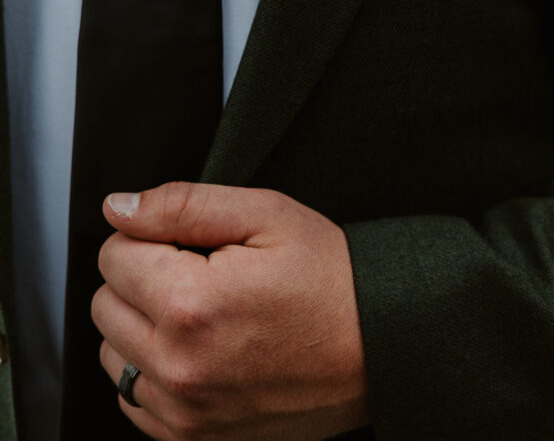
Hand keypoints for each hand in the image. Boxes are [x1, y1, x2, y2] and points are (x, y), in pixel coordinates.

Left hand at [92, 182, 369, 440]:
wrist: (380, 344)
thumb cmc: (331, 278)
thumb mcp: (265, 213)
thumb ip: (181, 204)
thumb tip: (118, 208)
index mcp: (192, 304)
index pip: (114, 254)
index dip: (152, 234)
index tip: (194, 241)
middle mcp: (180, 366)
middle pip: (105, 303)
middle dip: (142, 276)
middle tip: (202, 270)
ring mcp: (185, 411)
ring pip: (113, 352)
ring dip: (142, 323)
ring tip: (202, 309)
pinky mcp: (194, 438)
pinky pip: (133, 399)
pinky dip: (153, 369)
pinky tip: (199, 347)